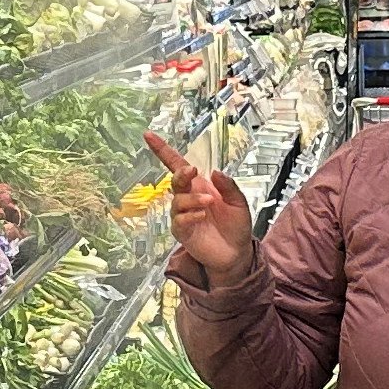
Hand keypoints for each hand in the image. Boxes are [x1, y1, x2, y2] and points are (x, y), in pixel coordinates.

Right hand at [145, 130, 254, 279]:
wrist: (236, 253)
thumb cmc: (236, 226)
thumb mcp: (239, 202)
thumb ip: (228, 186)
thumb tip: (215, 172)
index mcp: (200, 186)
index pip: (177, 165)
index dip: (162, 150)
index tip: (149, 135)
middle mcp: (188, 198)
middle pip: (175, 180)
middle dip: (181, 174)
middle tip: (193, 172)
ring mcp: (183, 215)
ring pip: (178, 200)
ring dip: (192, 199)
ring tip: (209, 203)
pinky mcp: (182, 231)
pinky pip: (179, 220)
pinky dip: (190, 215)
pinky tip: (202, 215)